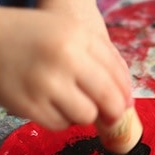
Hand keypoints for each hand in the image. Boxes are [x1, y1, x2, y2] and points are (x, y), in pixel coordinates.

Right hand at [0, 6, 131, 130]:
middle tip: (113, 116)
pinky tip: (56, 106)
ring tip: (76, 103)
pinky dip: (63, 119)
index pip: (117, 73)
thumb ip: (103, 57)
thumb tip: (127, 98)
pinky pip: (60, 124)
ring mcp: (44, 82)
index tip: (126, 103)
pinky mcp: (26, 104)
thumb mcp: (71, 31)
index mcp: (78, 36)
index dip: (125, 93)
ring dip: (86, 114)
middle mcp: (63, 58)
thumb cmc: (35, 34)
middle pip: (107, 97)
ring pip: (86, 115)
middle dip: (114, 111)